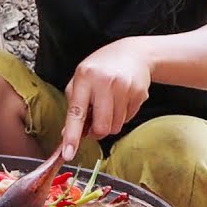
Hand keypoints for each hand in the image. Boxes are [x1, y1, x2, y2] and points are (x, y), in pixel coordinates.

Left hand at [60, 39, 150, 159]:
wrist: (133, 53)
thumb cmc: (100, 69)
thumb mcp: (80, 79)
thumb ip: (73, 106)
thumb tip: (67, 134)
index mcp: (84, 77)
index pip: (76, 112)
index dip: (72, 136)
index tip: (68, 153)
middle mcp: (104, 82)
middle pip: (101, 127)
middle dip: (97, 132)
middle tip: (95, 124)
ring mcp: (124, 87)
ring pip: (116, 127)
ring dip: (110, 123)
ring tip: (109, 105)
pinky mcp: (139, 93)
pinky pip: (128, 119)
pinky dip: (123, 115)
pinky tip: (121, 100)